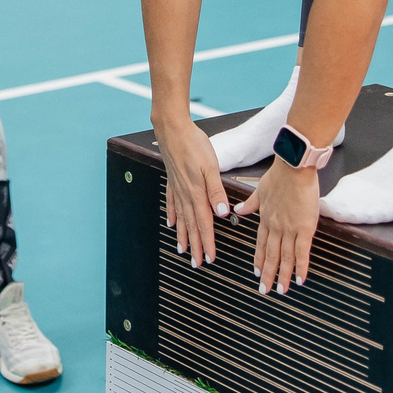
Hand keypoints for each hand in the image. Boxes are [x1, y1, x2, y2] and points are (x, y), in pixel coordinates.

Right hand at [154, 110, 229, 267]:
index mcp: (197, 193)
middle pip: (191, 226)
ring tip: (182, 250)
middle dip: (195, 246)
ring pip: (180, 218)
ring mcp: (176, 188)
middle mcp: (185, 194)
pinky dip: (172, 216)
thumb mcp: (211, 166)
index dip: (207, 242)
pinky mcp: (172, 180)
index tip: (210, 258)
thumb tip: (222, 213)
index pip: (204, 223)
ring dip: (182, 236)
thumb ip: (216, 191)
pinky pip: (172, 204)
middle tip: (197, 264)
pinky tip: (171, 223)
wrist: (172, 128)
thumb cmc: (194, 144)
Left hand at [235, 158, 320, 293]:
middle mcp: (275, 226)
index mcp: (266, 218)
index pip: (260, 243)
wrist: (293, 167)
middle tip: (265, 289)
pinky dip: (301, 267)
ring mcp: (290, 229)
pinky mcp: (304, 228)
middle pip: (271, 255)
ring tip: (280, 290)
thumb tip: (238, 210)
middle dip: (267, 273)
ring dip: (282, 275)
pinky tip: (300, 279)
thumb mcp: (260, 189)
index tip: (256, 271)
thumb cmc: (280, 174)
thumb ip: (251, 203)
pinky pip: (302, 252)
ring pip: (285, 257)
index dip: (258, 258)